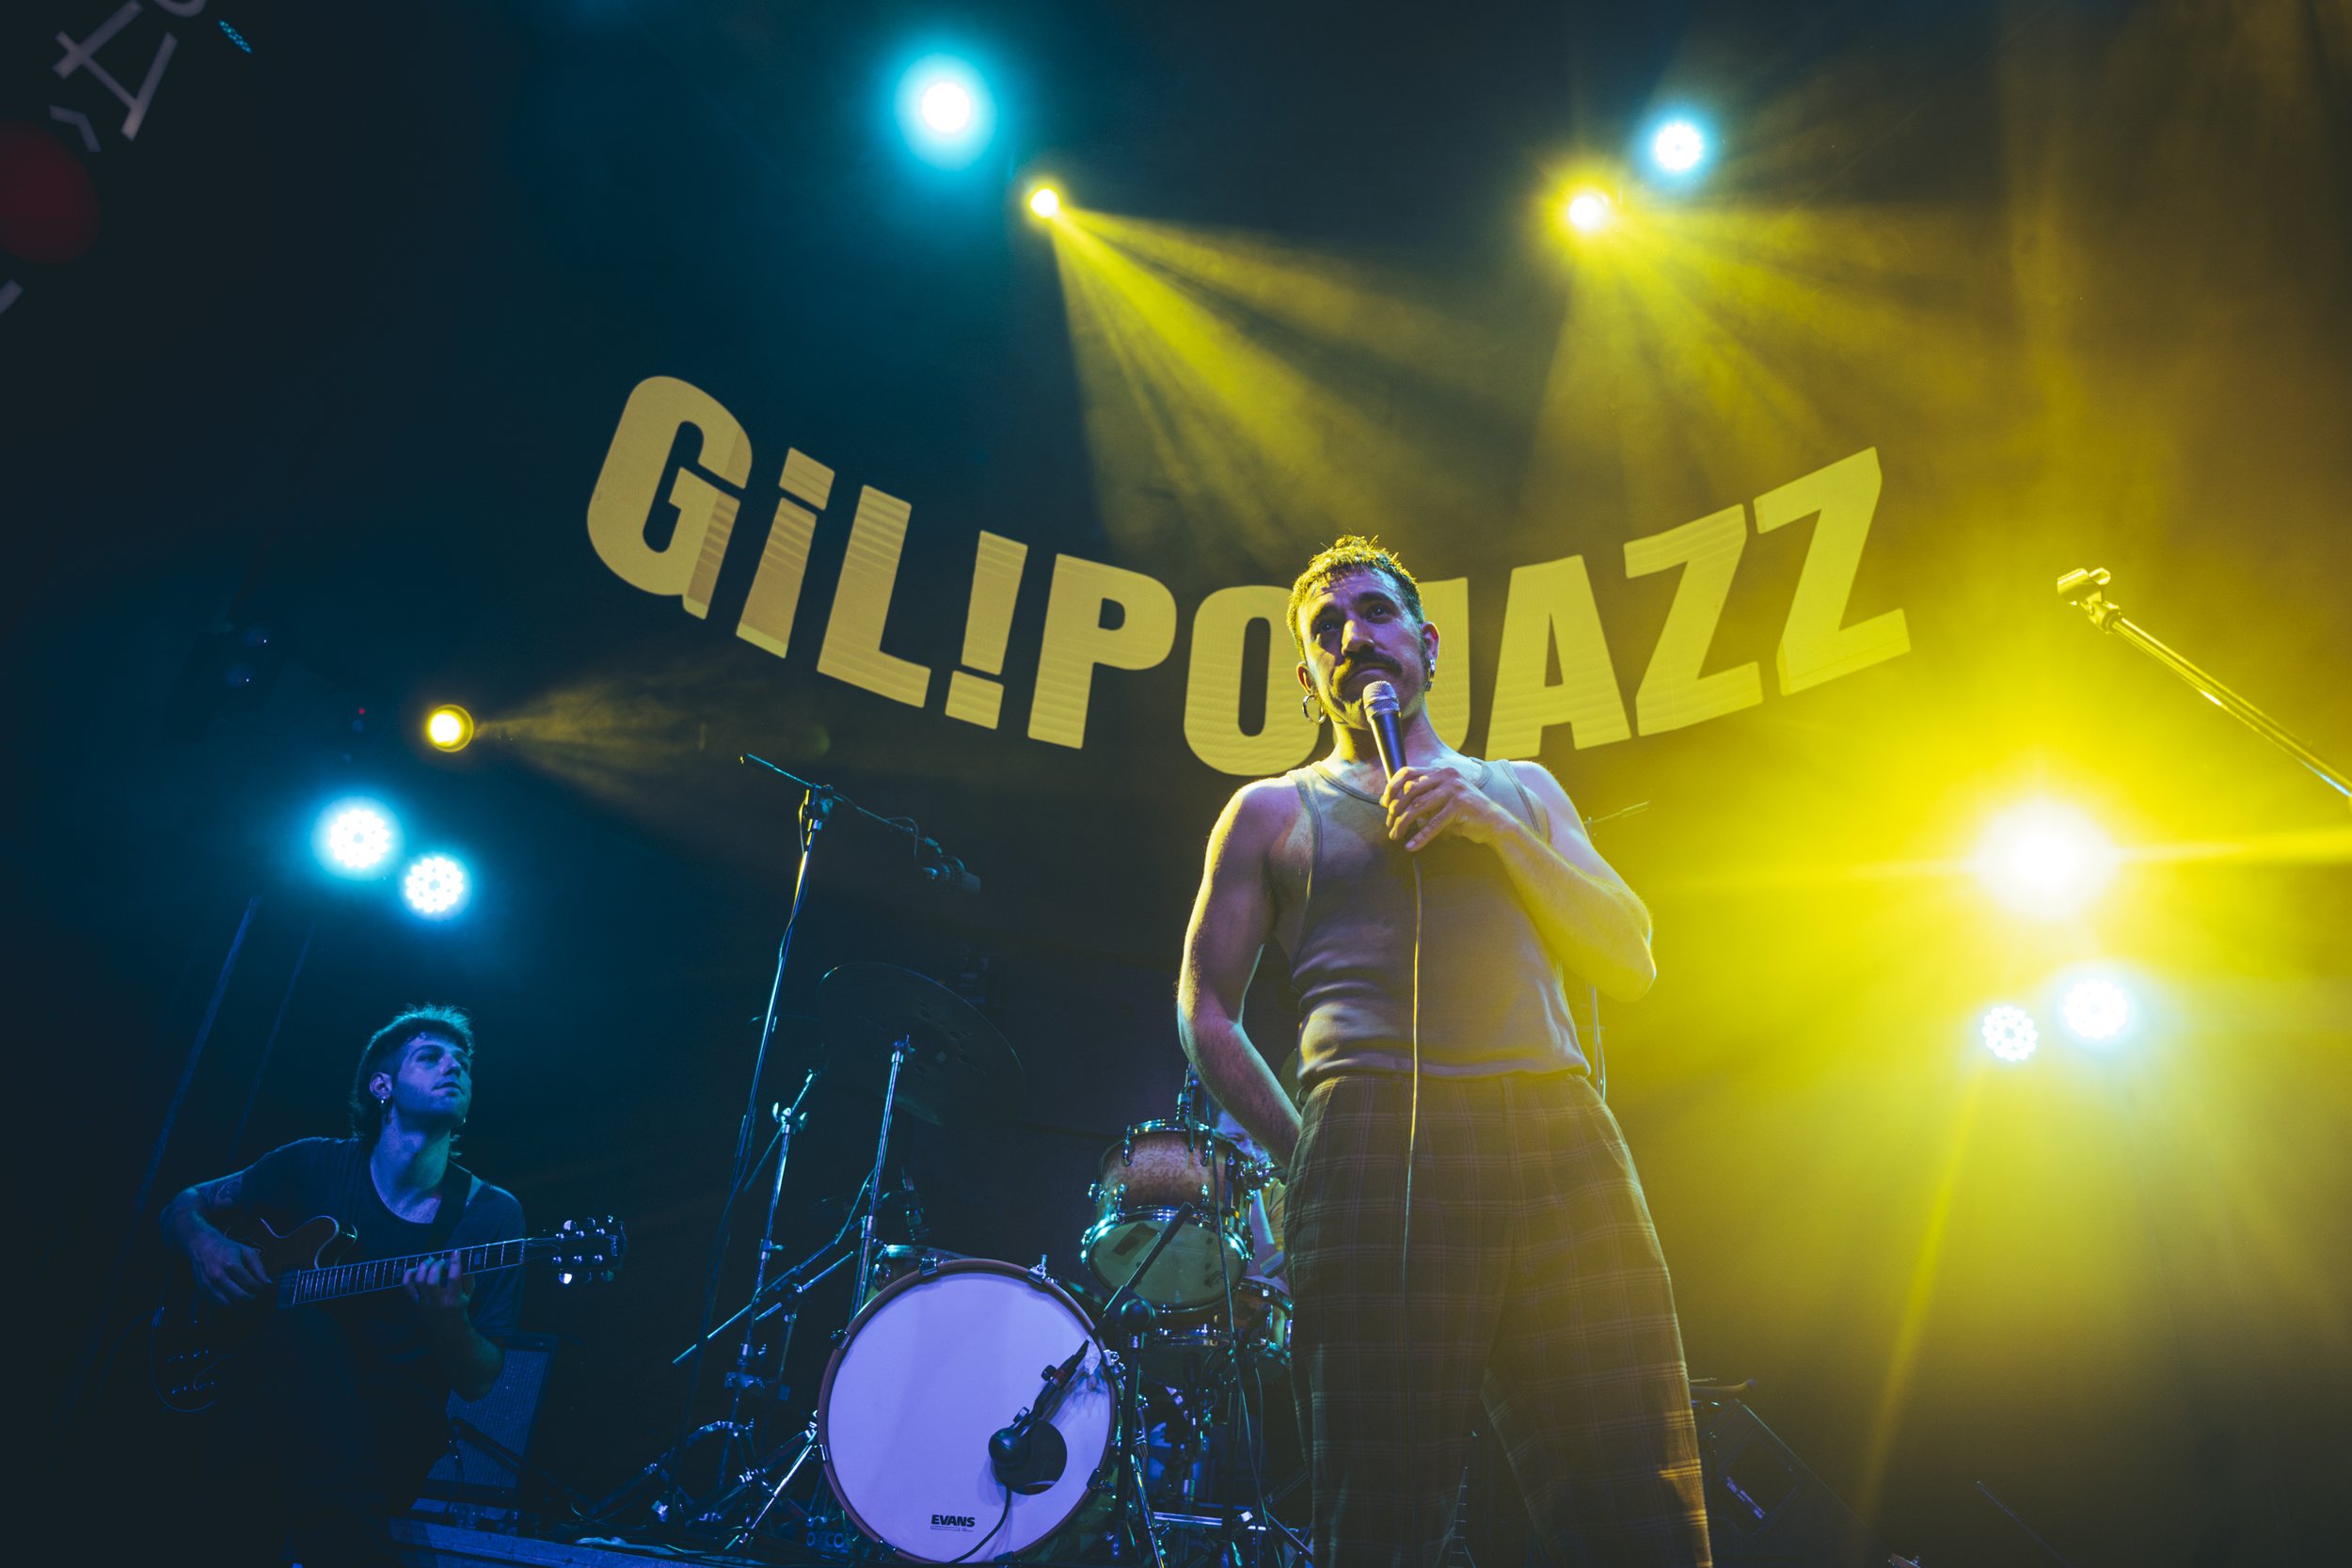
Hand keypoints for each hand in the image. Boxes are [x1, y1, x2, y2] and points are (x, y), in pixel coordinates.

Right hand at [189, 1231, 270, 1305]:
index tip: (264, 1288)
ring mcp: (209, 1285)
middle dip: (252, 1299)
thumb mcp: (247, 1251)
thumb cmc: (227, 1248)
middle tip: (258, 1296)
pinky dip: (229, 1304)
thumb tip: (267, 1283)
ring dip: (240, 1304)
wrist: (202, 1245)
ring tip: (248, 1298)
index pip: (250, 1284)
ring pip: (228, 1304)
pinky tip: (236, 1298)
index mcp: (231, 1265)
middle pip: (239, 1297)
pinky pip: (218, 1303)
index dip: (260, 1289)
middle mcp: (218, 1276)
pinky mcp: (203, 1290)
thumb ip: (259, 1267)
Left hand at [403, 1249, 476, 1325]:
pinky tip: (416, 1269)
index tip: (455, 1252)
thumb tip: (463, 1258)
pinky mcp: (415, 1302)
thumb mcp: (468, 1293)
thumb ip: (468, 1276)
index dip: (454, 1263)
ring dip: (423, 1267)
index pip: (453, 1278)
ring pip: (419, 1281)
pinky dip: (408, 1275)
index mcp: (453, 1300)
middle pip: (431, 1280)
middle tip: (441, 1261)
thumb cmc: (460, 1307)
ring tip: (430, 1261)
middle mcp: (437, 1302)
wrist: (447, 1328)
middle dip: (436, 1266)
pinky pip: (407, 1286)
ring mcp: (424, 1303)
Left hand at [1381, 764, 1513, 852]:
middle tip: (1389, 825)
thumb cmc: (1465, 813)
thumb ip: (1423, 799)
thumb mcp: (1441, 801)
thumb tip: (1395, 807)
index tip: (1384, 803)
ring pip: (1419, 807)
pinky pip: (1434, 823)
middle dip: (1396, 809)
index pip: (1408, 772)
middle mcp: (1446, 776)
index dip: (1393, 787)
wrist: (1494, 823)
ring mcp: (1454, 789)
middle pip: (1410, 790)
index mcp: (1440, 772)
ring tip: (1396, 835)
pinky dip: (1420, 837)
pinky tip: (1411, 846)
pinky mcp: (1459, 805)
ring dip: (1404, 823)